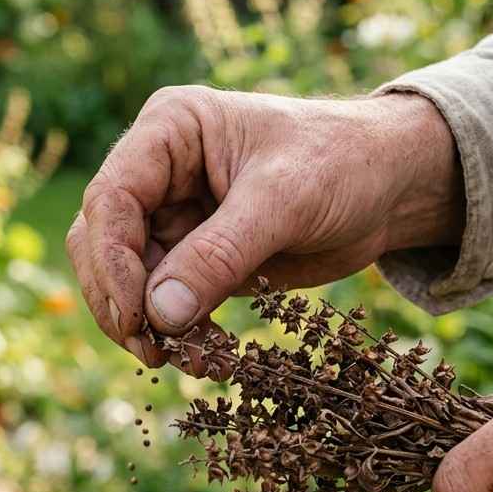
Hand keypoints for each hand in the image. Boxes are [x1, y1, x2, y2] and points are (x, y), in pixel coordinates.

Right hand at [66, 86, 463, 371]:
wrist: (391, 185)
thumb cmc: (343, 163)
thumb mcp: (285, 201)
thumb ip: (220, 255)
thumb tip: (159, 316)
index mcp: (168, 131)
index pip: (111, 198)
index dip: (112, 261)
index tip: (138, 316)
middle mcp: (158, 171)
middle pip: (101, 243)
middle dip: (121, 300)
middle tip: (154, 351)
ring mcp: (174, 216)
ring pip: (126, 280)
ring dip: (148, 326)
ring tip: (190, 360)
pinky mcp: (195, 258)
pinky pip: (165, 303)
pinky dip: (179, 334)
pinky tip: (209, 358)